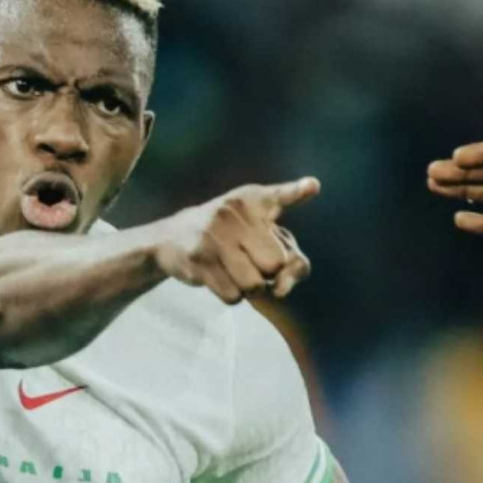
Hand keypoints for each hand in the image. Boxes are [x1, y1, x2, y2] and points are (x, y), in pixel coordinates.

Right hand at [155, 177, 318, 301]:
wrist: (171, 237)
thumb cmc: (225, 231)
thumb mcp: (253, 217)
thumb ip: (285, 225)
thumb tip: (299, 232)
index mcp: (251, 200)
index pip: (279, 196)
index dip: (296, 192)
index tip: (311, 187)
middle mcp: (233, 213)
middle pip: (275, 264)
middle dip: (266, 273)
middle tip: (250, 262)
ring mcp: (214, 236)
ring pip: (253, 285)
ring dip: (247, 287)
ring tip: (233, 270)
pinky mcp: (198, 259)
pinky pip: (232, 295)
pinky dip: (230, 294)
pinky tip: (218, 276)